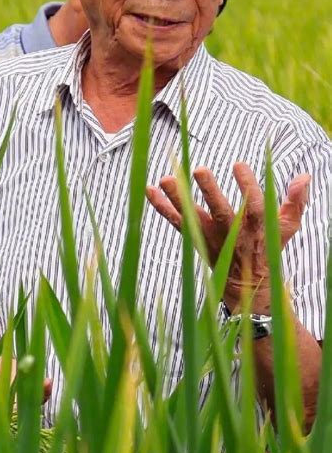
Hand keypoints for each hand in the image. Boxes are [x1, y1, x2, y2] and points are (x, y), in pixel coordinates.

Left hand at [146, 162, 310, 311]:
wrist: (247, 287)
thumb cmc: (268, 247)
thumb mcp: (287, 228)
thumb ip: (295, 201)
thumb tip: (304, 175)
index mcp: (257, 228)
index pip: (254, 206)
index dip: (247, 185)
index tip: (238, 164)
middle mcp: (232, 234)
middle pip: (221, 211)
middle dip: (210, 191)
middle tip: (200, 169)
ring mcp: (210, 237)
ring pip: (192, 218)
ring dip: (178, 198)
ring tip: (165, 179)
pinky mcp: (194, 239)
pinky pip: (176, 222)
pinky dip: (161, 206)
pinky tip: (148, 189)